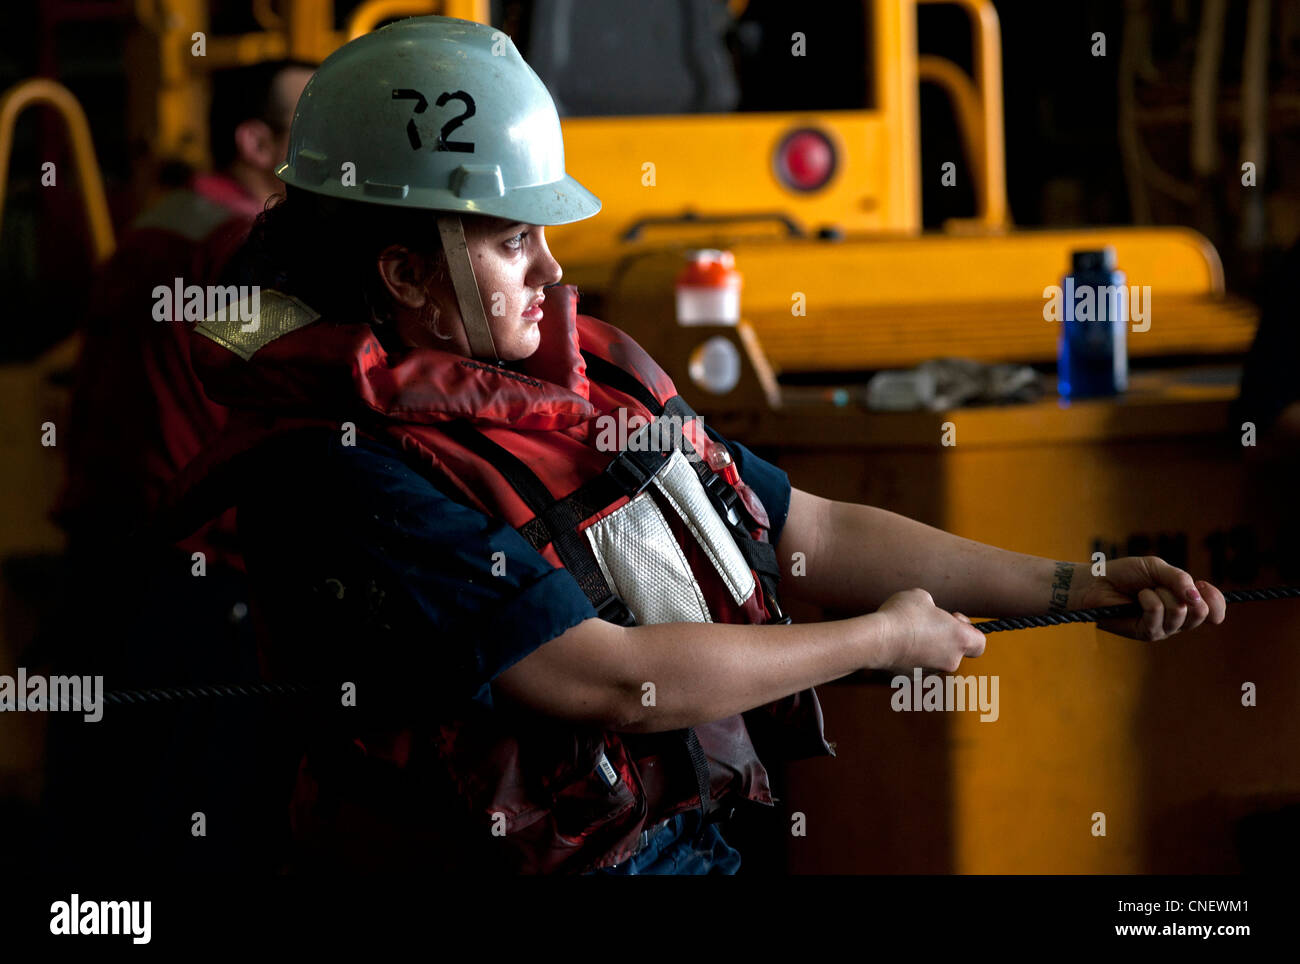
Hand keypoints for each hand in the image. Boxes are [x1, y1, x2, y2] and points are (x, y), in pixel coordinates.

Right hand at [874, 588, 986, 671]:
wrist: (876, 640)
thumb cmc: (903, 615)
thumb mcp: (922, 597)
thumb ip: (933, 608)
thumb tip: (928, 613)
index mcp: (960, 639)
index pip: (980, 643)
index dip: (969, 630)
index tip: (952, 620)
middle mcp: (951, 660)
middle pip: (955, 650)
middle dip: (943, 637)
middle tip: (925, 624)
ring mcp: (931, 672)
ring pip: (935, 658)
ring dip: (926, 647)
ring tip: (905, 632)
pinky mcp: (912, 679)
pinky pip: (916, 665)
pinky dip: (910, 656)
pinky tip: (895, 643)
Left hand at [1070, 556, 1226, 639]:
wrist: (1097, 581)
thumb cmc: (1126, 574)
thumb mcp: (1157, 569)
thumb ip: (1180, 579)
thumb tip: (1197, 597)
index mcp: (1185, 603)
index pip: (1214, 611)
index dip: (1216, 601)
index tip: (1202, 586)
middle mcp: (1177, 619)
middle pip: (1201, 614)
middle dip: (1185, 594)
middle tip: (1163, 584)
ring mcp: (1163, 628)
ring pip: (1179, 612)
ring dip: (1161, 593)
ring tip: (1144, 590)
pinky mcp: (1146, 634)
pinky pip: (1158, 615)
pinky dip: (1148, 599)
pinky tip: (1137, 597)